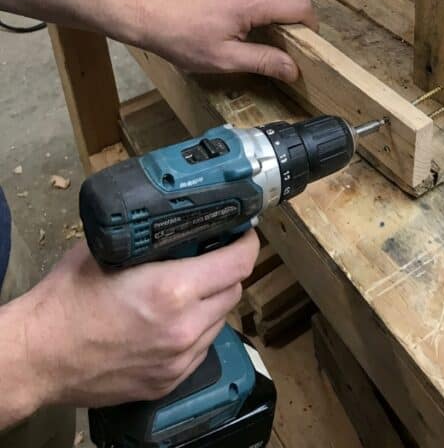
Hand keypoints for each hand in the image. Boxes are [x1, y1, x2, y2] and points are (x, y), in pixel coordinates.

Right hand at [14, 231, 259, 409]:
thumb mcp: (112, 250)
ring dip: (214, 301)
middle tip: (213, 255)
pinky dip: (198, 330)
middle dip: (228, 270)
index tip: (243, 232)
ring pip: (220, 321)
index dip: (246, 242)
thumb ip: (154, 238)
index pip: (238, 263)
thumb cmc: (67, 299)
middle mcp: (184, 327)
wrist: (38, 356)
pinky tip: (176, 319)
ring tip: (192, 288)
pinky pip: (201, 348)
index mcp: (173, 290)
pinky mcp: (168, 382)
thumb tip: (182, 220)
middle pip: (233, 291)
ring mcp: (178, 360)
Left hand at [139, 0, 317, 79]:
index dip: (310, 26)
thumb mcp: (225, 59)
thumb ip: (264, 61)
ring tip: (265, 26)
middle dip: (297, 16)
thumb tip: (293, 69)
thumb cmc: (185, 39)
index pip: (302, 7)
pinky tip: (247, 10)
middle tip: (285, 39)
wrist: (152, 14)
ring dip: (281, 3)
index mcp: (254, 0)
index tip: (303, 43)